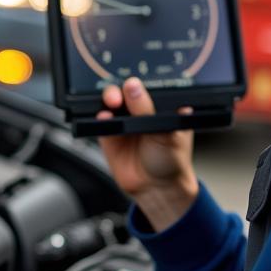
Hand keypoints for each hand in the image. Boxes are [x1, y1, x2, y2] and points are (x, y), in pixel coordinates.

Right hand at [97, 76, 197, 230]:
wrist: (156, 188)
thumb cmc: (171, 159)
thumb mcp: (166, 133)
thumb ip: (147, 110)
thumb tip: (133, 87)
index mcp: (159, 104)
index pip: (146, 85)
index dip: (137, 82)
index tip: (132, 83)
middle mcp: (140, 109)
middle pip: (124, 89)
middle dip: (119, 90)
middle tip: (118, 96)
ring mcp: (123, 120)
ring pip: (110, 101)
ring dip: (108, 99)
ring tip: (111, 103)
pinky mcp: (108, 132)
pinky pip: (100, 120)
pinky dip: (99, 117)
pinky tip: (103, 118)